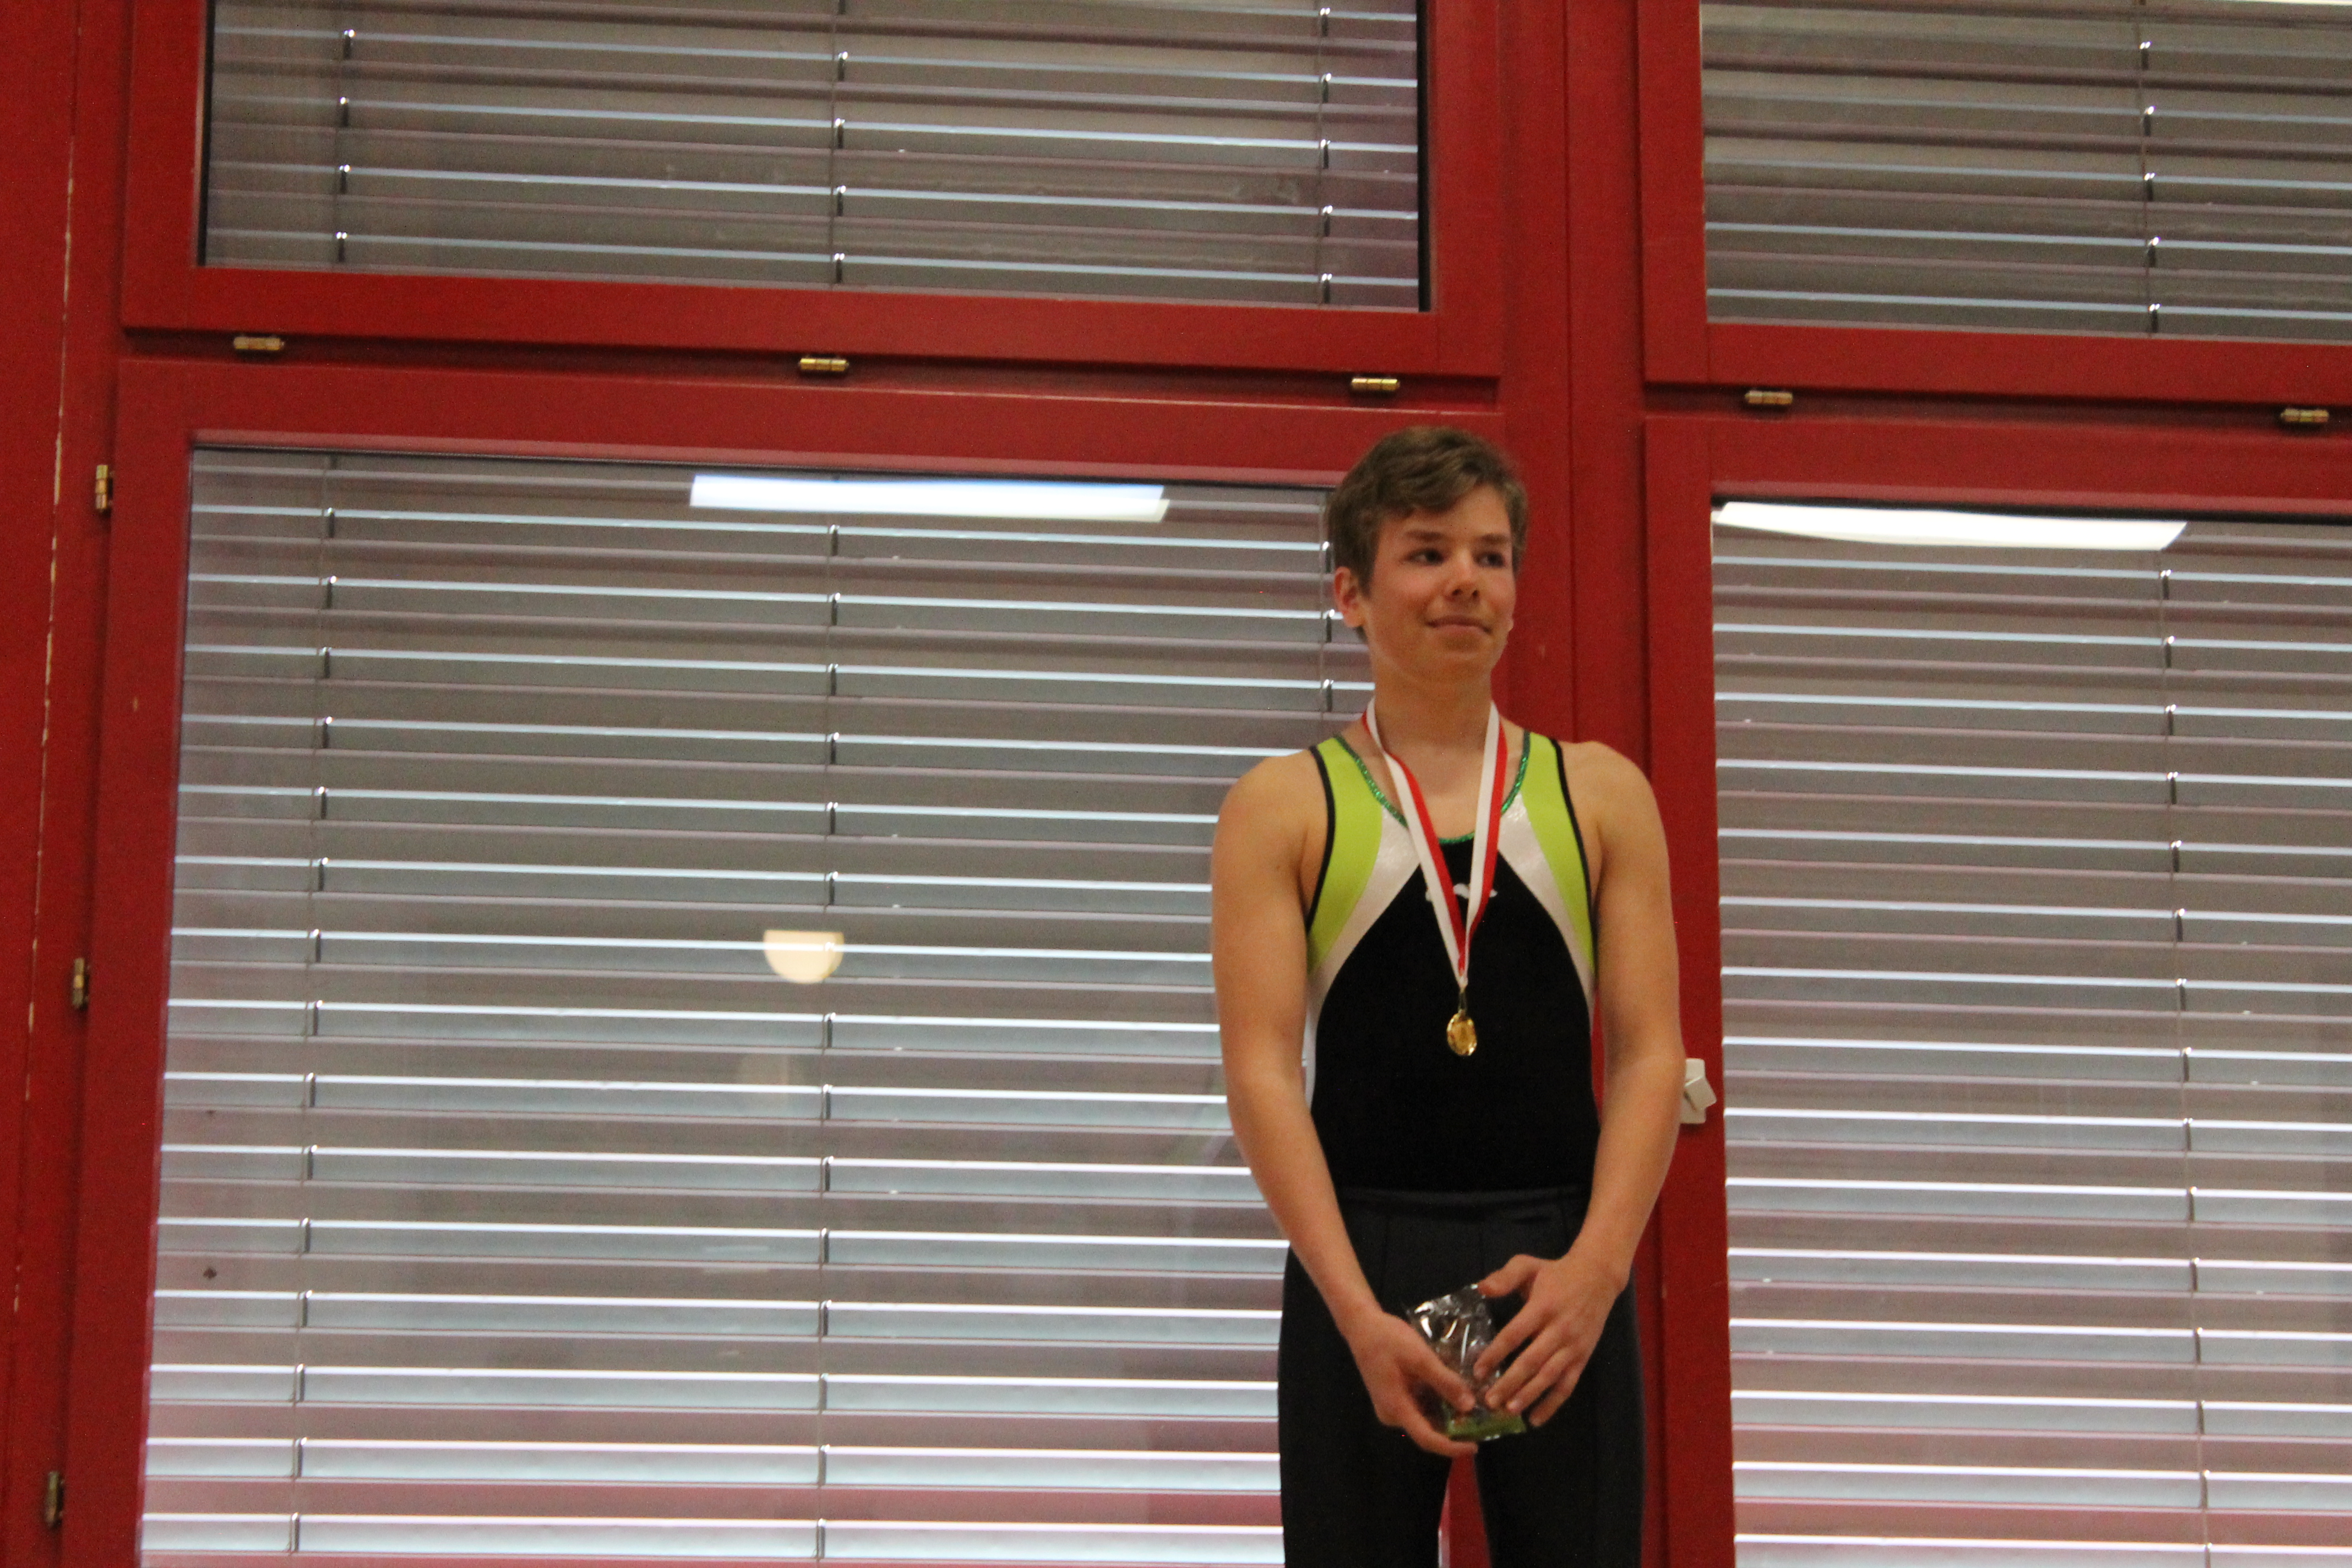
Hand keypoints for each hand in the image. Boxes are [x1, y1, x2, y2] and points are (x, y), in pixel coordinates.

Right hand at [1342, 1311, 1477, 1456]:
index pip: (1427, 1438)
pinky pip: (1418, 1407)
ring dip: (1446, 1413)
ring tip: (1470, 1402)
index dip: (1451, 1447)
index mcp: (1396, 1408)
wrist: (1362, 1325)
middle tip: (1479, 1418)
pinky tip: (1451, 1389)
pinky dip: (1436, 1402)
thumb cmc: (1388, 1340)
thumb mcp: (1420, 1358)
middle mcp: (1392, 1415)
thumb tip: (1469, 1406)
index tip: (1475, 1447)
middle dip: (1453, 1428)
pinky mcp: (1394, 1398)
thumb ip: (1445, 1382)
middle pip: (1427, 1430)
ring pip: (1424, 1418)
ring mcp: (1391, 1407)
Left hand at [1471, 1251, 1619, 1425]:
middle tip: (1489, 1401)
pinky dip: (1553, 1404)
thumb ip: (1504, 1277)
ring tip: (1509, 1410)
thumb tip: (1482, 1289)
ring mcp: (1573, 1346)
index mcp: (1542, 1307)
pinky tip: (1536, 1419)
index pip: (1514, 1334)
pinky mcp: (1583, 1357)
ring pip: (1549, 1377)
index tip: (1478, 1371)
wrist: (1598, 1276)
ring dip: (1529, 1396)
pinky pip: (1567, 1385)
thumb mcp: (1528, 1265)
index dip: (1495, 1354)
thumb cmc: (1556, 1273)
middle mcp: (1559, 1329)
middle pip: (1531, 1361)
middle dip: (1509, 1383)